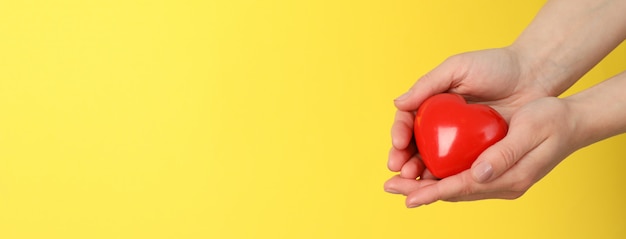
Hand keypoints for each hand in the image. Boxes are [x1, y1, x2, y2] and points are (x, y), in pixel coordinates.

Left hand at [385, 97, 580, 206]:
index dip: (433, 192)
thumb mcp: (530, 131)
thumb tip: (477, 173)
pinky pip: (463, 176)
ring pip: (455, 185)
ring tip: (399, 181)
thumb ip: (504, 155)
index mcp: (509, 178)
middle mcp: (500, 182)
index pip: (463, 187)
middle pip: (453, 190)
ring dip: (427, 184)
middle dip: (420, 190)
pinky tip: (424, 169)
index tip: (409, 197)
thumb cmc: (553, 121)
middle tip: (390, 187)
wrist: (572, 120)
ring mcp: (497, 177)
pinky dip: (441, 175)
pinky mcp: (493, 168)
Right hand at [389, 48, 549, 180]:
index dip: (400, 134)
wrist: (533, 77)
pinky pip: (459, 171)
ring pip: (433, 163)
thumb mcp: (457, 68)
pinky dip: (448, 180)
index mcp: (431, 105)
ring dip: (420, 176)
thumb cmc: (495, 66)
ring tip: (416, 182)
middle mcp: (440, 127)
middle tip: (402, 171)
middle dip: (404, 162)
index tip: (399, 144)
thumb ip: (427, 84)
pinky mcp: (478, 156)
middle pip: (415, 148)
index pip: (407, 123)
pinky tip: (440, 187)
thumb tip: (398, 103)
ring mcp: (458, 143)